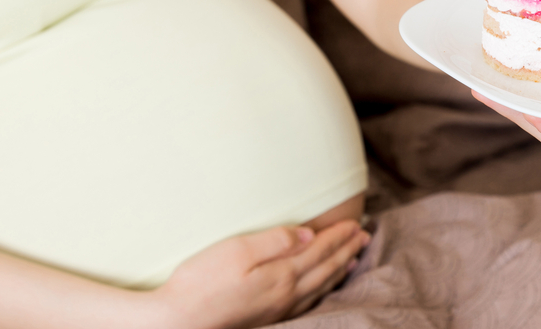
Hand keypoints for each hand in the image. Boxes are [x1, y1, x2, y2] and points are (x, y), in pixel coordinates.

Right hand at [154, 220, 368, 327]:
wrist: (177, 321)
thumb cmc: (201, 281)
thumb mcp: (236, 250)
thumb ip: (274, 241)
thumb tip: (307, 234)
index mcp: (281, 274)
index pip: (319, 250)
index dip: (338, 235)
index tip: (355, 222)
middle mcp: (286, 294)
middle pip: (326, 269)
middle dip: (346, 250)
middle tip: (363, 236)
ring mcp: (278, 309)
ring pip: (320, 287)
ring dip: (339, 269)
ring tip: (352, 257)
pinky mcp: (267, 318)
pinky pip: (308, 301)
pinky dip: (323, 289)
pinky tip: (322, 287)